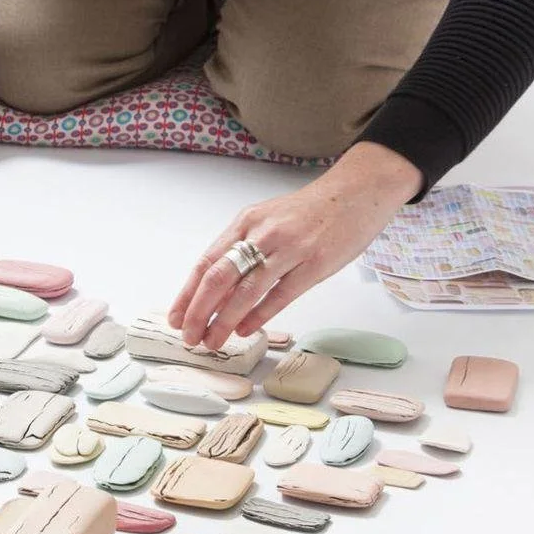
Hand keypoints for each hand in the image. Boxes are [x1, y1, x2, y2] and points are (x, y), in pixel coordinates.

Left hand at [167, 142, 421, 348]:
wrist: (356, 193)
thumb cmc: (311, 210)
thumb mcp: (269, 218)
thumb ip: (245, 245)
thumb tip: (218, 286)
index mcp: (246, 221)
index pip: (207, 261)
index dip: (188, 293)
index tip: (176, 317)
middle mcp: (263, 233)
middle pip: (219, 277)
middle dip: (199, 311)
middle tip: (190, 336)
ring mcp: (289, 248)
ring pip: (247, 290)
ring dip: (225, 320)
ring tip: (213, 341)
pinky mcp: (315, 264)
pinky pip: (280, 295)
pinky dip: (259, 315)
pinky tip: (246, 330)